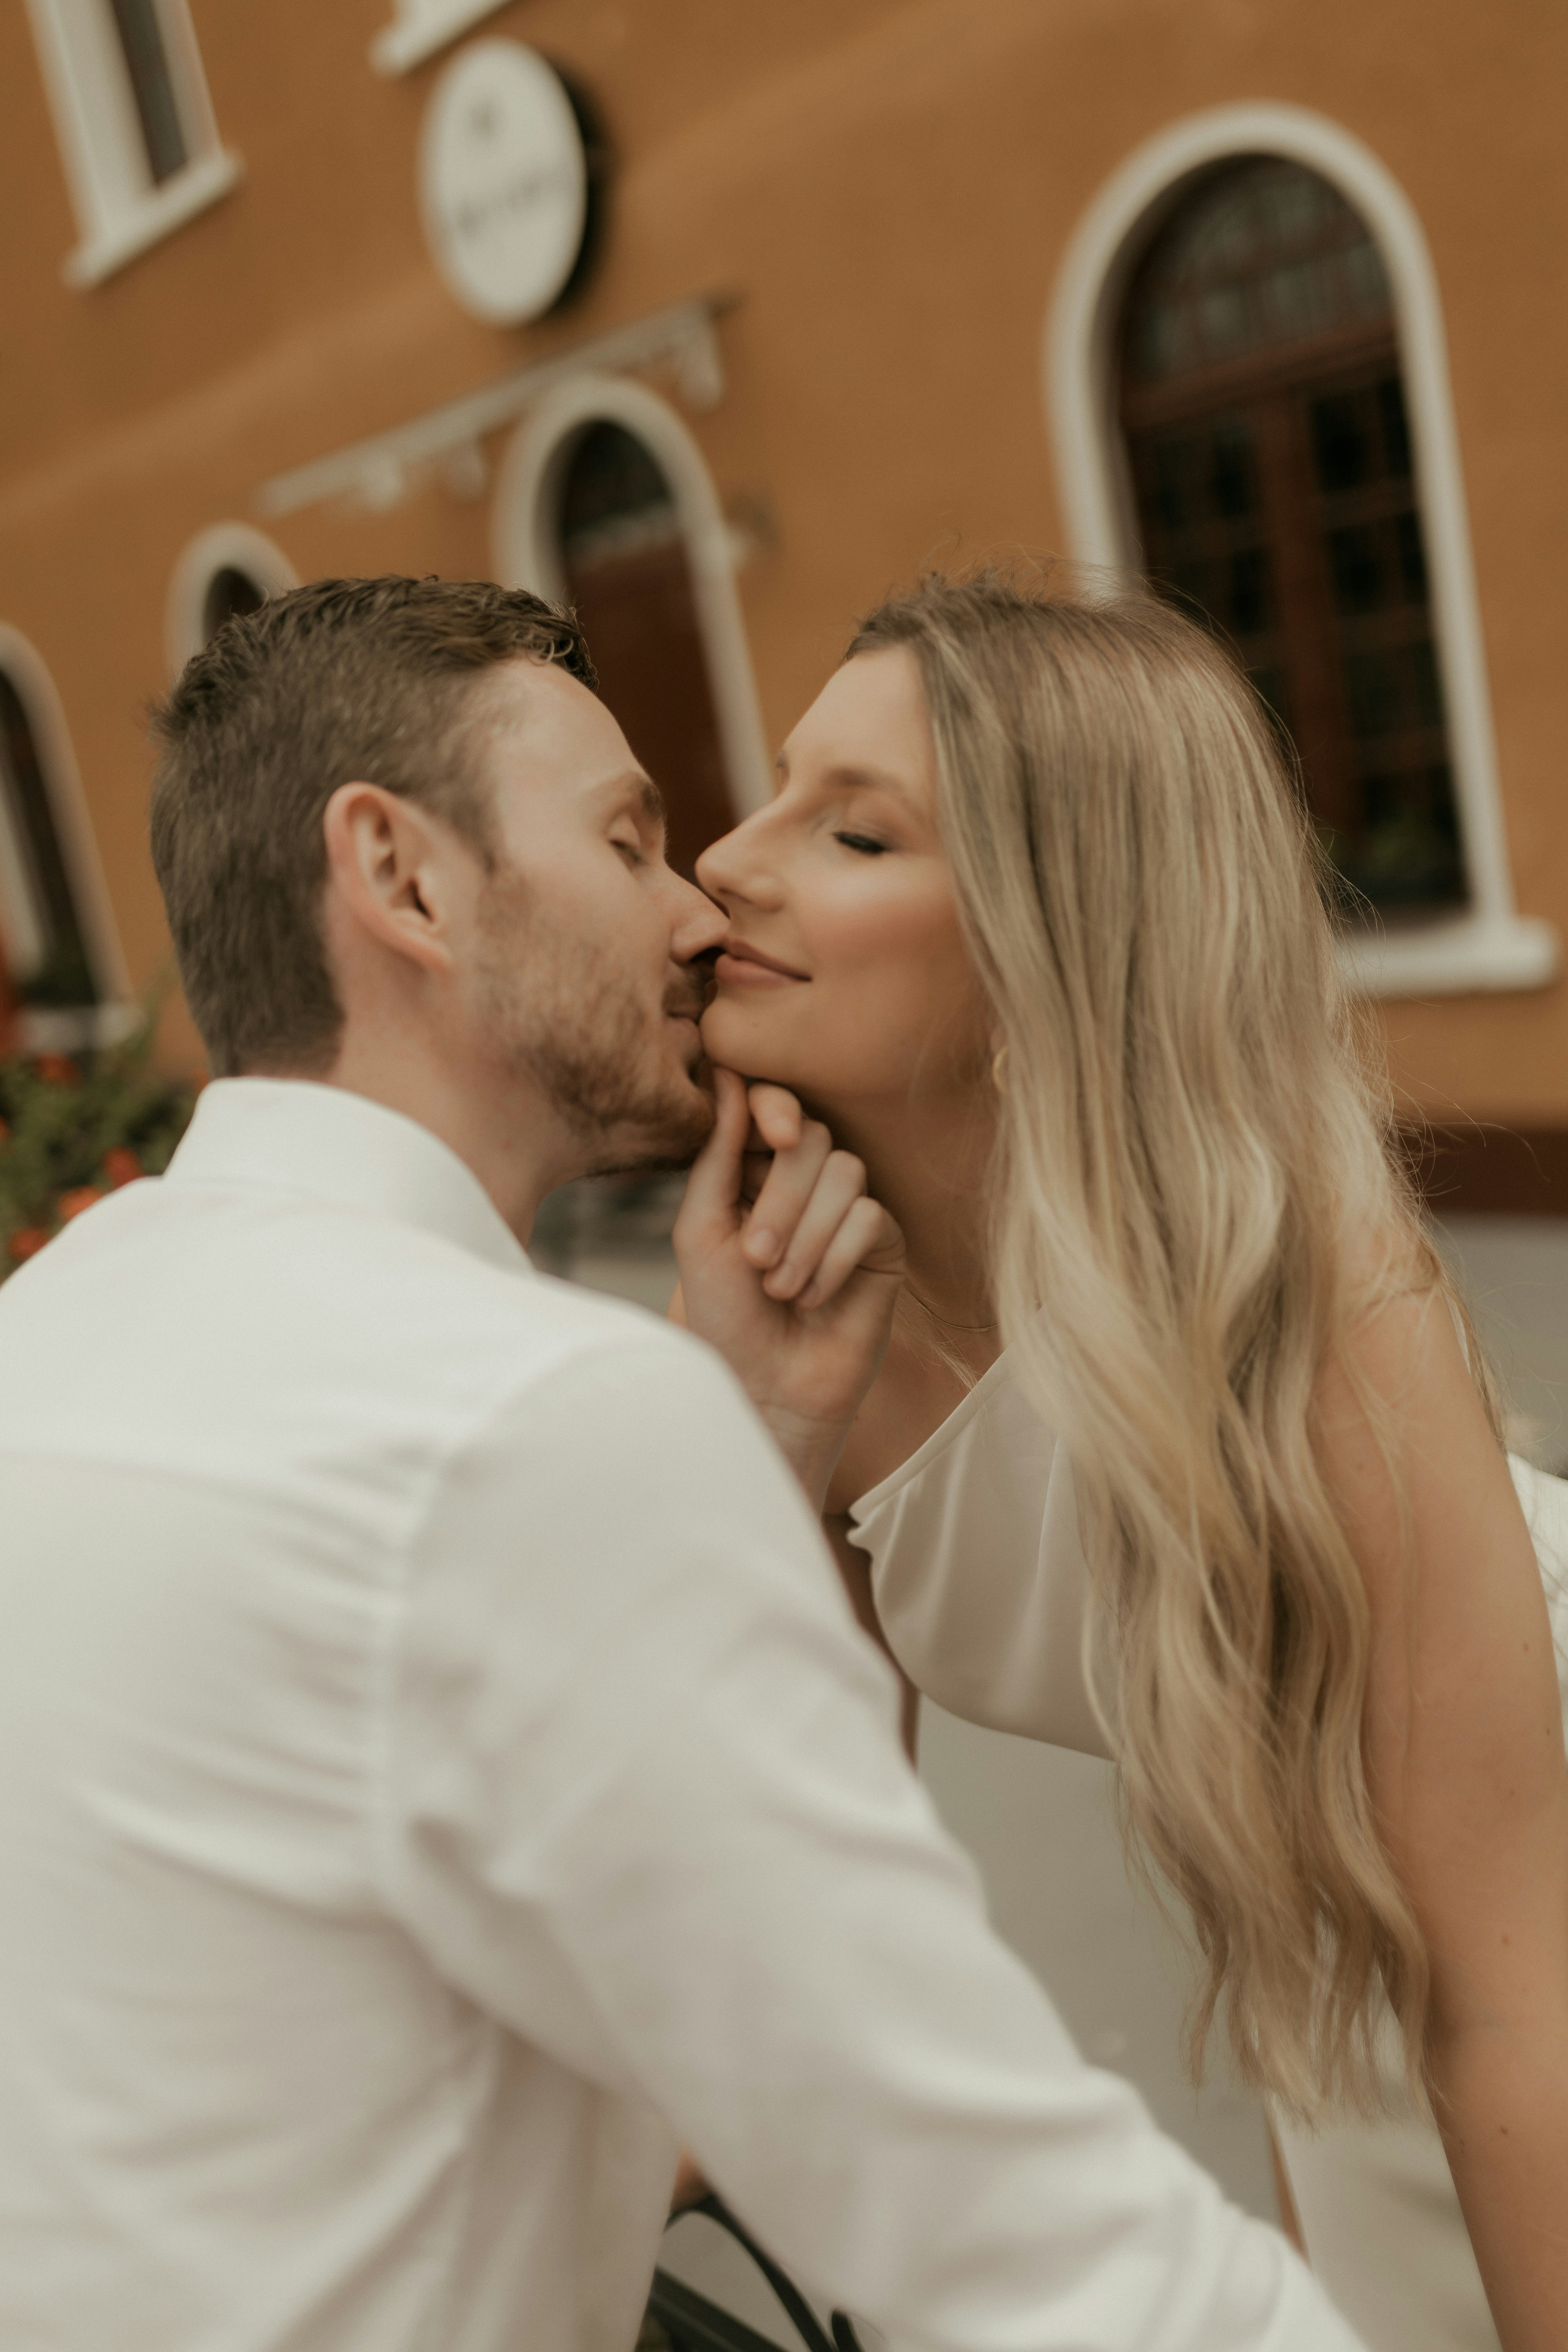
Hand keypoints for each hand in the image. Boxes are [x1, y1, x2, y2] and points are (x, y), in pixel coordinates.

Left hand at [673, 1069, 904, 1506]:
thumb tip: (727, 1073)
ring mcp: (849, 1210)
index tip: (769, 1137)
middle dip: (779, 1199)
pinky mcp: (884, 1246)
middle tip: (755, 1259)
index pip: (775, 1105)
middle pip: (812, 1137)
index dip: (775, 1108)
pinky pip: (871, 1218)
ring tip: (780, 1288)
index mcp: (754, 1169)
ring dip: (805, 1237)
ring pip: (846, 1174)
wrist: (763, 1387)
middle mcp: (805, 1182)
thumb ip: (716, 1153)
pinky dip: (834, 1260)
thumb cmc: (723, 1314)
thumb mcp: (701, 1229)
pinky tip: (814, 1298)